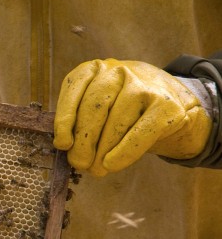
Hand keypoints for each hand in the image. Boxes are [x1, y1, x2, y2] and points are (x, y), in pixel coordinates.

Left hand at [53, 59, 211, 175]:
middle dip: (84, 140)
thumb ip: (81, 119)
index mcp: (95, 69)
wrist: (176, 106)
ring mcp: (144, 85)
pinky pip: (140, 132)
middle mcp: (119, 71)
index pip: (74, 88)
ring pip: (116, 121)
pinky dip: (124, 152)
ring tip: (96, 169)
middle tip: (78, 163)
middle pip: (95, 107)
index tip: (62, 144)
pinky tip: (112, 164)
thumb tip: (65, 148)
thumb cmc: (125, 111)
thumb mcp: (100, 106)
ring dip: (102, 150)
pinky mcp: (166, 104)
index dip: (64, 118)